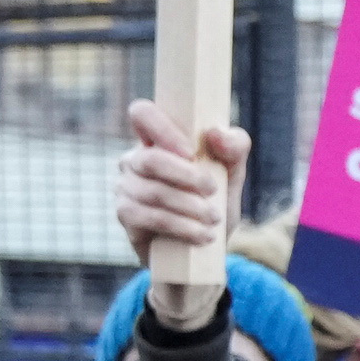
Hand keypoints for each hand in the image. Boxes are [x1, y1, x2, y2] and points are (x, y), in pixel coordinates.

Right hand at [111, 99, 250, 326]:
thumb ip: (234, 148)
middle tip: (213, 191)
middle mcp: (135, 160)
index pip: (142, 114)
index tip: (191, 151)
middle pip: (150, 159)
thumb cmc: (215, 200)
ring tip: (214, 219)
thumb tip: (215, 134)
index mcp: (157, 140)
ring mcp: (126, 188)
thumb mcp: (232, 173)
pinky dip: (182, 227)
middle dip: (187, 177)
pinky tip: (203, 236)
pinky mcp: (127, 216)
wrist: (205, 246)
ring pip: (153, 192)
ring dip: (189, 207)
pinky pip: (149, 218)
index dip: (162, 128)